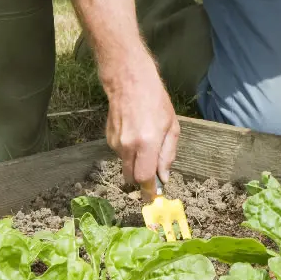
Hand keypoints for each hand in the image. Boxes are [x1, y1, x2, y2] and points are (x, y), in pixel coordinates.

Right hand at [104, 51, 178, 201]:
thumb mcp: (172, 126)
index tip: (153, 198)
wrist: (129, 82)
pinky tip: (134, 133)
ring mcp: (116, 143)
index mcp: (147, 143)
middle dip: (142, 180)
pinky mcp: (108, 139)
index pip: (145, 178)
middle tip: (152, 173)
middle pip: (132, 178)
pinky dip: (128, 151)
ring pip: (125, 166)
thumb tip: (163, 177)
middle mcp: (129, 146)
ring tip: (144, 142)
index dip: (149, 191)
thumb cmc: (156, 101)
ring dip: (135, 163)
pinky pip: (120, 154)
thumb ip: (168, 154)